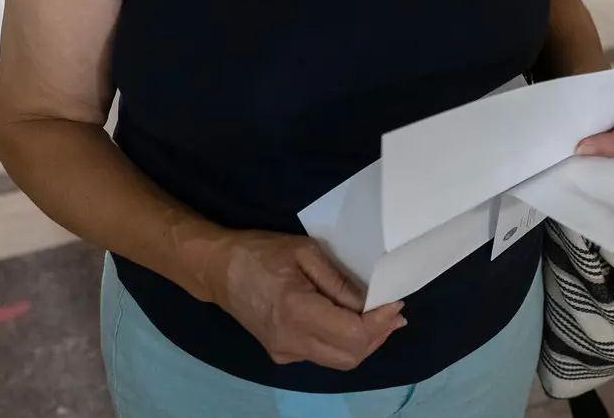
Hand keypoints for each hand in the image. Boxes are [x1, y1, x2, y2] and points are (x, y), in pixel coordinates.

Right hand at [210, 232, 405, 369]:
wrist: (218, 269)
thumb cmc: (261, 251)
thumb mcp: (306, 252)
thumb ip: (340, 281)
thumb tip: (372, 302)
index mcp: (298, 311)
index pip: (354, 334)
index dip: (380, 323)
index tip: (395, 303)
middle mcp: (292, 340)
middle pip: (351, 356)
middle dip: (377, 336)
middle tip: (392, 313)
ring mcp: (285, 352)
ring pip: (338, 361)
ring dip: (363, 343)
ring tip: (378, 319)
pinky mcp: (280, 353)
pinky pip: (320, 356)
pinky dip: (341, 344)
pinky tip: (348, 324)